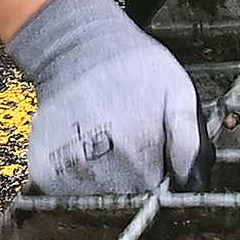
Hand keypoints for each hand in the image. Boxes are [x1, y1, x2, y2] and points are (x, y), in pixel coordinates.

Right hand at [9, 0, 202, 193]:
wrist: (75, 46)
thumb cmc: (130, 65)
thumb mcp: (178, 91)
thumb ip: (191, 141)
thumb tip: (194, 183)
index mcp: (139, 148)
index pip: (157, 186)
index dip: (159, 166)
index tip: (154, 146)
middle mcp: (103, 163)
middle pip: (128, 192)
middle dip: (134, 170)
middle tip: (127, 132)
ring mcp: (71, 169)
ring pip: (99, 193)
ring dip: (105, 172)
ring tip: (104, 132)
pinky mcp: (46, 171)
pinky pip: (70, 190)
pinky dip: (77, 173)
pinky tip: (83, 141)